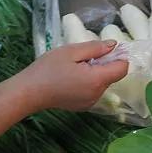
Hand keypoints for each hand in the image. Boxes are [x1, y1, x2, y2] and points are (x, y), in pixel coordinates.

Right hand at [13, 40, 128, 111]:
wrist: (29, 92)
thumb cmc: (48, 69)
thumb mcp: (71, 51)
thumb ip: (95, 48)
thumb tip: (114, 45)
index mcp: (97, 80)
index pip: (122, 68)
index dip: (119, 56)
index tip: (105, 50)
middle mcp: (98, 94)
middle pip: (112, 76)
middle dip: (104, 64)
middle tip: (83, 57)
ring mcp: (90, 103)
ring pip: (102, 83)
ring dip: (95, 73)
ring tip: (75, 67)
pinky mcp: (83, 106)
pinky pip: (93, 91)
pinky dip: (89, 82)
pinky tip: (72, 78)